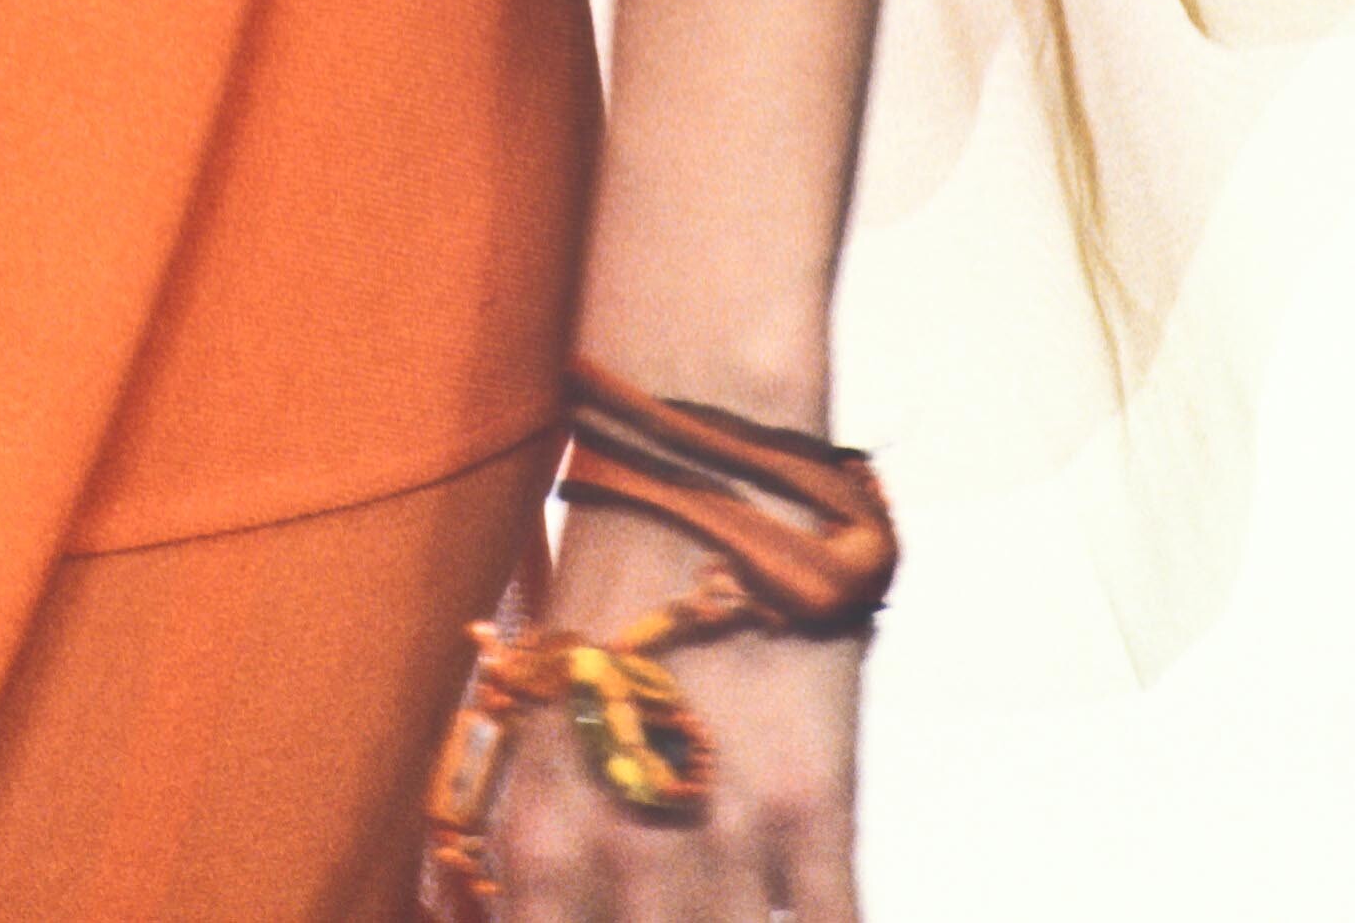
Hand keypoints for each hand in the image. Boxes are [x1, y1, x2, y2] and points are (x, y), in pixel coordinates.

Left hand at [475, 498, 863, 919]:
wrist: (703, 476)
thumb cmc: (610, 599)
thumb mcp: (541, 730)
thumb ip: (549, 845)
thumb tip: (557, 910)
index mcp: (540, 837)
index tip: (610, 920)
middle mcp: (624, 854)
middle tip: (678, 899)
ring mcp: (726, 836)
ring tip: (735, 895)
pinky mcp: (815, 806)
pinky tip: (811, 913)